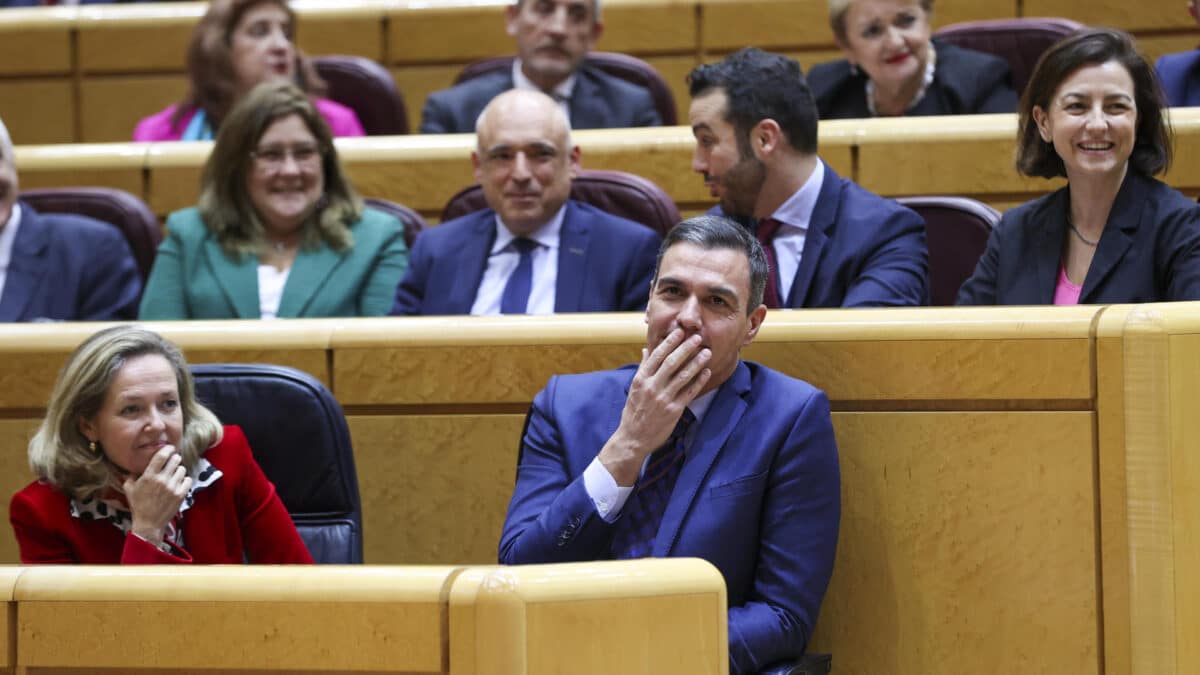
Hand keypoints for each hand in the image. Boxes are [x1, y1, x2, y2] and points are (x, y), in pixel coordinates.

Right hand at [124, 445, 190, 547]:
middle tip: (172, 462)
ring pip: (182, 469)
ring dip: (178, 471)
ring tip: (174, 475)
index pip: (161, 455)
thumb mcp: (129, 489)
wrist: (148, 523)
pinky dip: (185, 480)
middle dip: (174, 459)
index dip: (168, 449)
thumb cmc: (138, 506)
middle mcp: (162, 480)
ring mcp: (172, 487)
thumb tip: (132, 468)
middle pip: (175, 460)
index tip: (170, 448)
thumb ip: (130, 476)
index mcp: (149, 476)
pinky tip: (179, 483)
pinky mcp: (180, 495)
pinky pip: (188, 480)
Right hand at [598, 329, 711, 485]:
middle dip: (686, 348)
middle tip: (697, 337)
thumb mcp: (634, 388)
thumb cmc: (633, 412)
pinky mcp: (673, 410)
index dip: (669, 342)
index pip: (657, 355)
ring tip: (706, 352)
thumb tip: (646, 350)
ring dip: (696, 362)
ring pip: (683, 376)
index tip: (680, 332)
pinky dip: (699, 381)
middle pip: (672, 362)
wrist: (633, 438)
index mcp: (641, 379)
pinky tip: (706, 372)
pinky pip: (689, 392)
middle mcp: (652, 386)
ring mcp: (663, 399)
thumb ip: (642, 368)